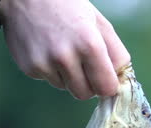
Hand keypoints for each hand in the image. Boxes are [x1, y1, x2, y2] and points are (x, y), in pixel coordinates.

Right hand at [0, 0, 130, 99]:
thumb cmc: (68, 6)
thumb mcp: (98, 22)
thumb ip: (115, 52)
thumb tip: (121, 81)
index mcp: (88, 44)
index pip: (106, 87)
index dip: (107, 84)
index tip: (105, 77)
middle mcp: (65, 57)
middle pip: (85, 94)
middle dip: (88, 84)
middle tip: (84, 64)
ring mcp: (45, 64)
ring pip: (66, 88)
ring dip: (68, 76)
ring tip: (62, 49)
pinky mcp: (30, 68)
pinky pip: (49, 80)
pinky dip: (51, 70)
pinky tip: (47, 48)